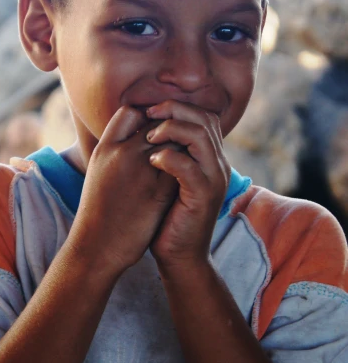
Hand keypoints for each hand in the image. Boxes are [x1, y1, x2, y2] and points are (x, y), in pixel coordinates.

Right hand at [70, 106, 179, 273]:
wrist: (98, 247)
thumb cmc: (97, 212)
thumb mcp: (98, 173)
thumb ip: (115, 152)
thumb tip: (133, 138)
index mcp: (104, 148)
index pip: (129, 112)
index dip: (146, 117)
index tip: (153, 129)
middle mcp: (122, 153)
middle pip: (156, 124)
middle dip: (169, 130)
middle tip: (175, 142)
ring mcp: (142, 171)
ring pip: (173, 142)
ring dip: (181, 146)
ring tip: (183, 157)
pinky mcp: (159, 190)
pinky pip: (181, 165)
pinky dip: (186, 165)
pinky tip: (186, 174)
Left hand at [146, 101, 230, 271]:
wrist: (178, 255)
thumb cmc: (165, 216)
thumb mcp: (165, 179)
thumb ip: (165, 154)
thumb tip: (144, 128)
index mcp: (209, 158)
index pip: (203, 116)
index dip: (177, 107)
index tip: (150, 110)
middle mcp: (216, 165)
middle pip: (204, 119)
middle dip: (174, 110)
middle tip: (149, 115)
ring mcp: (213, 180)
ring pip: (199, 138)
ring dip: (170, 130)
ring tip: (148, 137)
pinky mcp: (203, 197)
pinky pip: (189, 168)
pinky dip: (168, 158)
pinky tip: (151, 161)